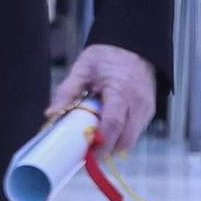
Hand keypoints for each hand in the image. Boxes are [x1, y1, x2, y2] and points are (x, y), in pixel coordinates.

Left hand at [49, 43, 155, 157]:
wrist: (134, 46)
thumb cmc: (107, 56)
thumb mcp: (82, 69)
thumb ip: (67, 92)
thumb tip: (51, 114)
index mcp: (121, 91)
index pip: (113, 124)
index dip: (101, 142)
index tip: (87, 154)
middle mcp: (138, 104)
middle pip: (125, 139)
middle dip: (107, 150)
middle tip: (86, 154)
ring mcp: (146, 109)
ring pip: (132, 139)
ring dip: (114, 145)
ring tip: (93, 141)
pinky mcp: (148, 112)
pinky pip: (135, 131)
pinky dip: (121, 136)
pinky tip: (105, 131)